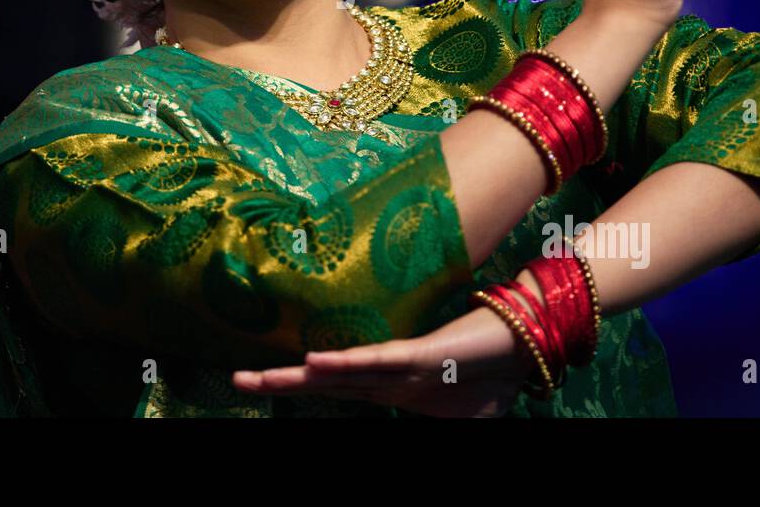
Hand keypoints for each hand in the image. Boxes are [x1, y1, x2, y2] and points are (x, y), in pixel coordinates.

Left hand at [232, 306, 532, 416]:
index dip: (296, 385)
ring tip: (259, 377)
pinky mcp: (421, 356)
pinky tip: (316, 362)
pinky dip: (345, 363)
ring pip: (340, 371)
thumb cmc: (488, 376)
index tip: (258, 382)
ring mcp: (401, 364)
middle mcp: (386, 373)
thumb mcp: (455, 414)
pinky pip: (376, 362)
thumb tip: (423, 414)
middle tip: (236, 378)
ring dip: (299, 375)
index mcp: (389, 385)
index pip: (332, 388)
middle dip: (280, 381)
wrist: (524, 345)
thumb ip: (428, 414)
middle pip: (323, 380)